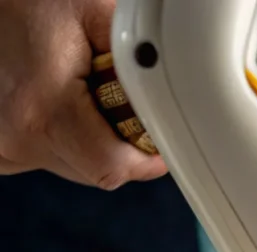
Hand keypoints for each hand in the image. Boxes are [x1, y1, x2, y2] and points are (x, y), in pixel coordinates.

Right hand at [0, 0, 164, 186]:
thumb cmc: (24, 3)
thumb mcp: (89, 11)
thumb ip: (138, 53)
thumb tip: (181, 82)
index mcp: (44, 109)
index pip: (116, 167)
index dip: (145, 159)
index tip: (157, 140)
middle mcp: (17, 138)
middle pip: (99, 172)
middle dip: (118, 143)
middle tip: (110, 99)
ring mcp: (3, 151)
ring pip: (75, 169)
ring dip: (88, 140)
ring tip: (72, 93)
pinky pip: (47, 159)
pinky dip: (60, 138)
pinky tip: (50, 102)